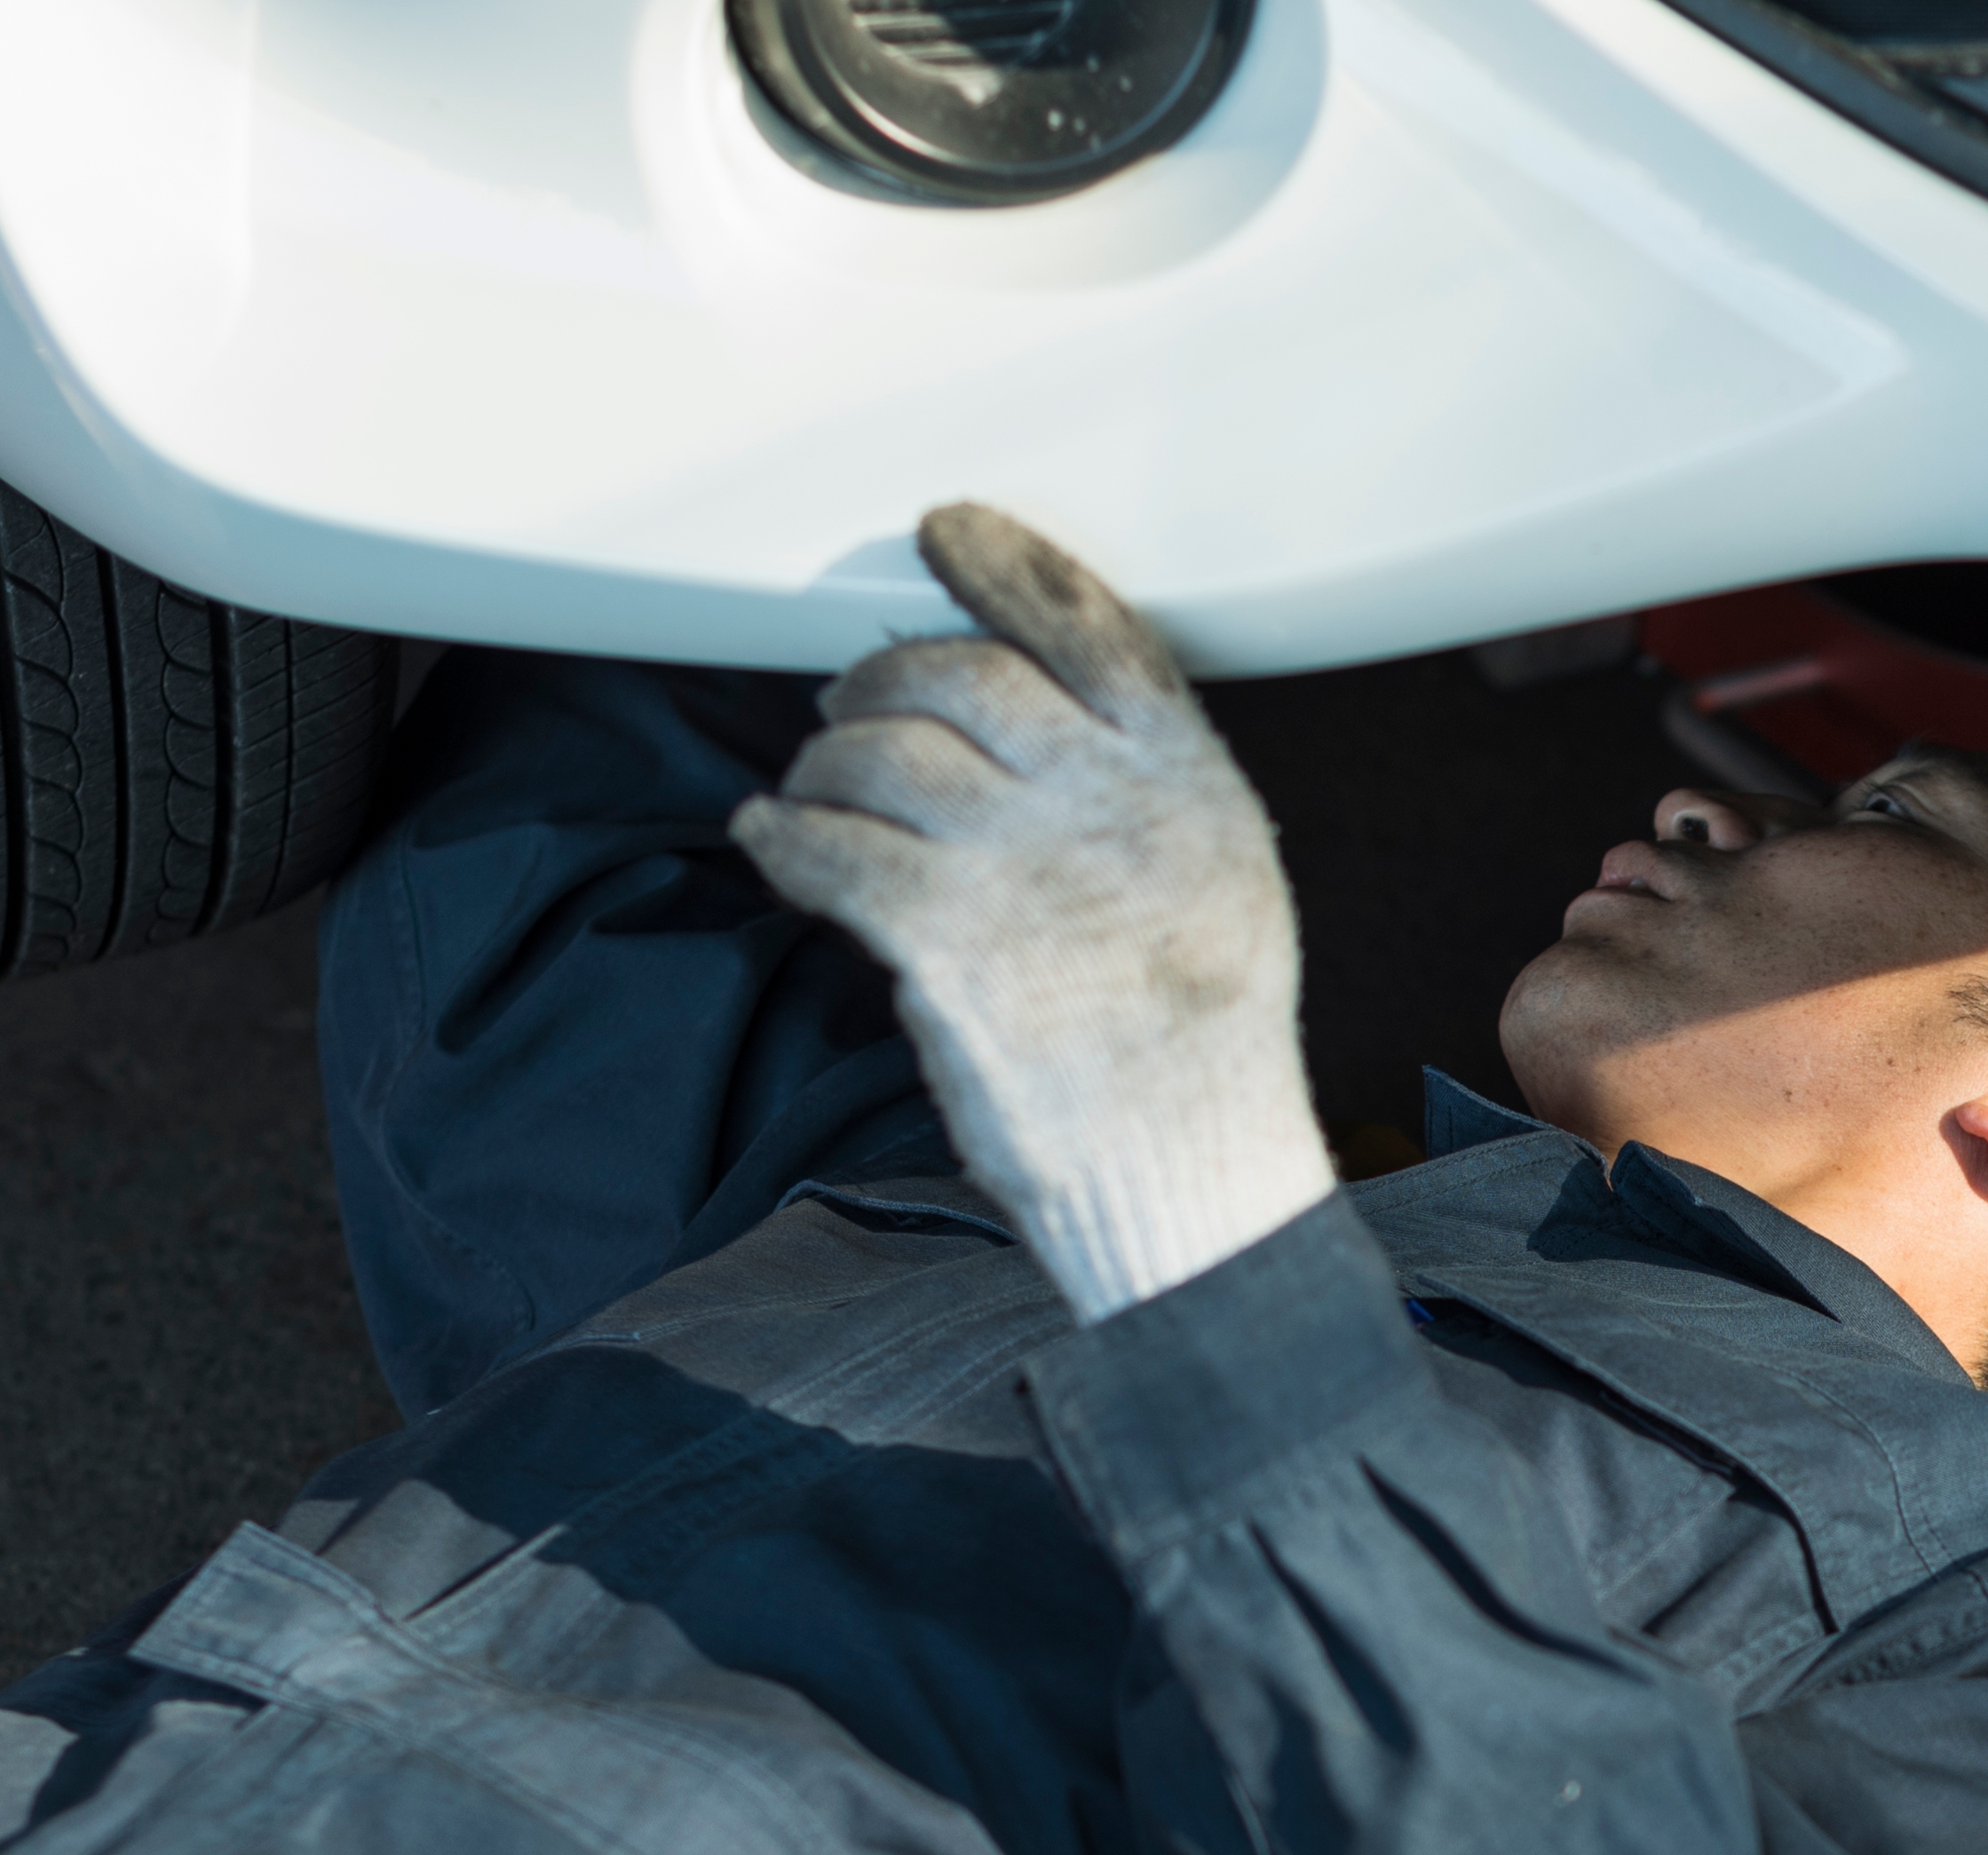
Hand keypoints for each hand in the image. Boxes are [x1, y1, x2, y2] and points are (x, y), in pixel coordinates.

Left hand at [735, 505, 1338, 1319]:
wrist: (1193, 1188)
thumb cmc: (1198, 1061)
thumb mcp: (1222, 896)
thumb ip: (1142, 802)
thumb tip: (1024, 731)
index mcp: (1190, 787)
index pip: (1089, 628)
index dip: (1003, 567)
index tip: (941, 533)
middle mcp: (1112, 809)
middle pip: (962, 679)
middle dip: (882, 681)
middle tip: (843, 708)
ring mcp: (1029, 871)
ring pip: (881, 755)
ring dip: (823, 766)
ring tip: (807, 794)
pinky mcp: (952, 947)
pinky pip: (830, 850)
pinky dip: (782, 838)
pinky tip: (765, 841)